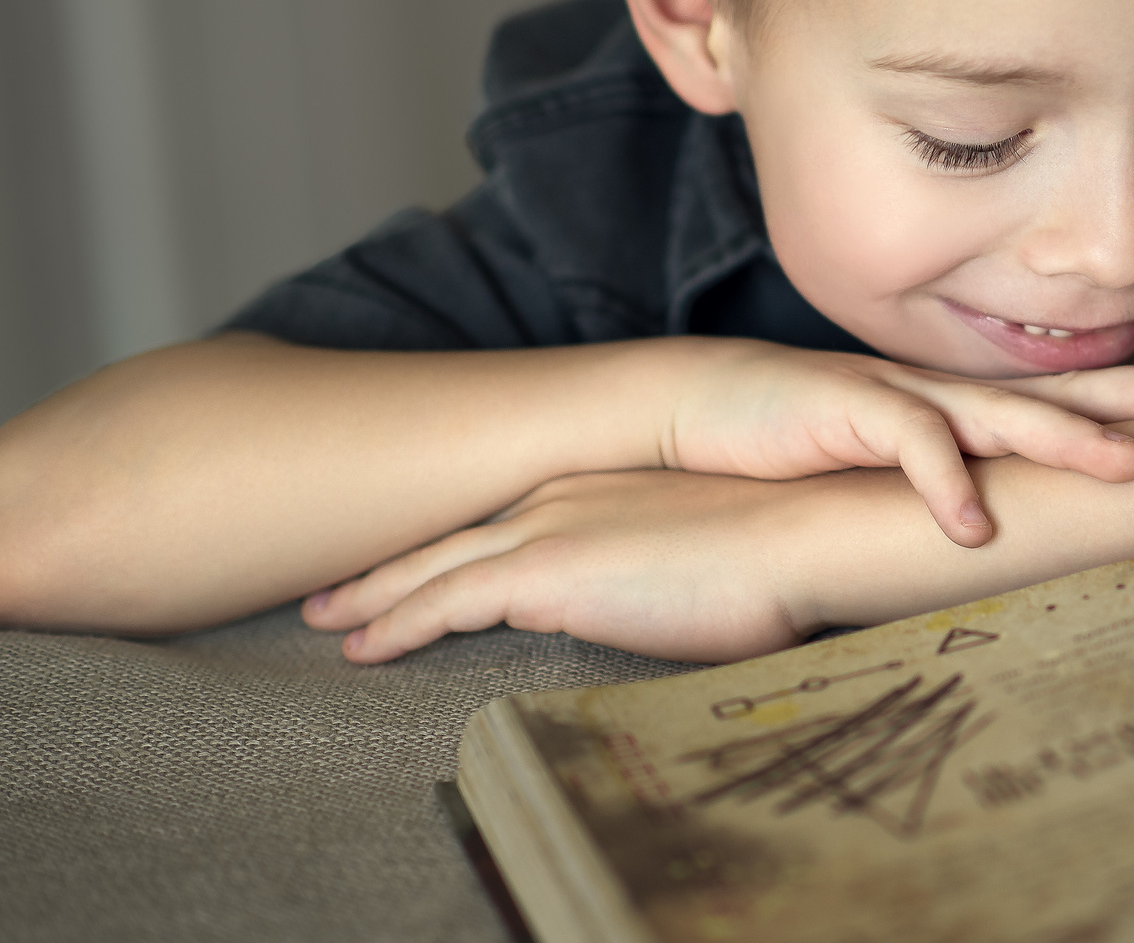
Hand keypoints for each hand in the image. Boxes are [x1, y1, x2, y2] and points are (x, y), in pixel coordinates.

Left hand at [303, 469, 826, 663]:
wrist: (806, 530)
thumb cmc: (785, 551)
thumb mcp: (715, 551)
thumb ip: (671, 572)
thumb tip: (673, 606)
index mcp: (604, 485)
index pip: (508, 514)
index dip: (455, 537)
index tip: (421, 556)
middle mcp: (565, 496)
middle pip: (455, 534)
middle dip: (392, 561)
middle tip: (336, 586)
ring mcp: (550, 529)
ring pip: (433, 567)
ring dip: (374, 594)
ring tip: (327, 620)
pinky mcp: (545, 572)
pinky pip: (443, 605)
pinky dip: (396, 624)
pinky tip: (363, 648)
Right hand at [660, 343, 1133, 545]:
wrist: (692, 412)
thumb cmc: (797, 448)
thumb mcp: (888, 473)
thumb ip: (951, 487)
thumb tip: (1014, 535)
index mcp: (960, 407)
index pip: (1067, 393)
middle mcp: (943, 393)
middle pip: (1058, 386)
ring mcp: (897, 395)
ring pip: (997, 411)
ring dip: (1065, 437)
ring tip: (1127, 466)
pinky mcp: (843, 410)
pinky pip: (906, 444)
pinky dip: (942, 484)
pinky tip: (973, 527)